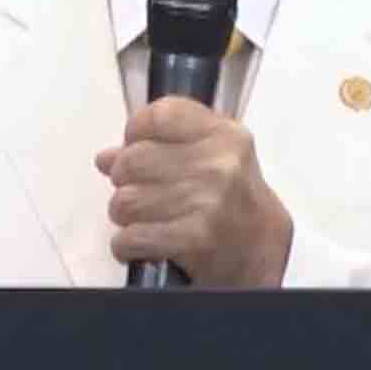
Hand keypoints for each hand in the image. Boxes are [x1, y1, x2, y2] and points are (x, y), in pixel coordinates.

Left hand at [95, 96, 292, 286]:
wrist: (263, 254)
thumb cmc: (235, 205)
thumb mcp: (217, 158)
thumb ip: (166, 146)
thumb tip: (107, 157)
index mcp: (225, 136)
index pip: (159, 115)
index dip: (136, 131)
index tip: (136, 145)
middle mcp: (218, 165)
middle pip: (132, 159)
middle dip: (125, 180)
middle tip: (139, 192)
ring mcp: (206, 202)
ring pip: (125, 200)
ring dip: (125, 215)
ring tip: (145, 219)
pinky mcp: (193, 238)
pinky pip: (130, 236)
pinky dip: (127, 245)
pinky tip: (143, 243)